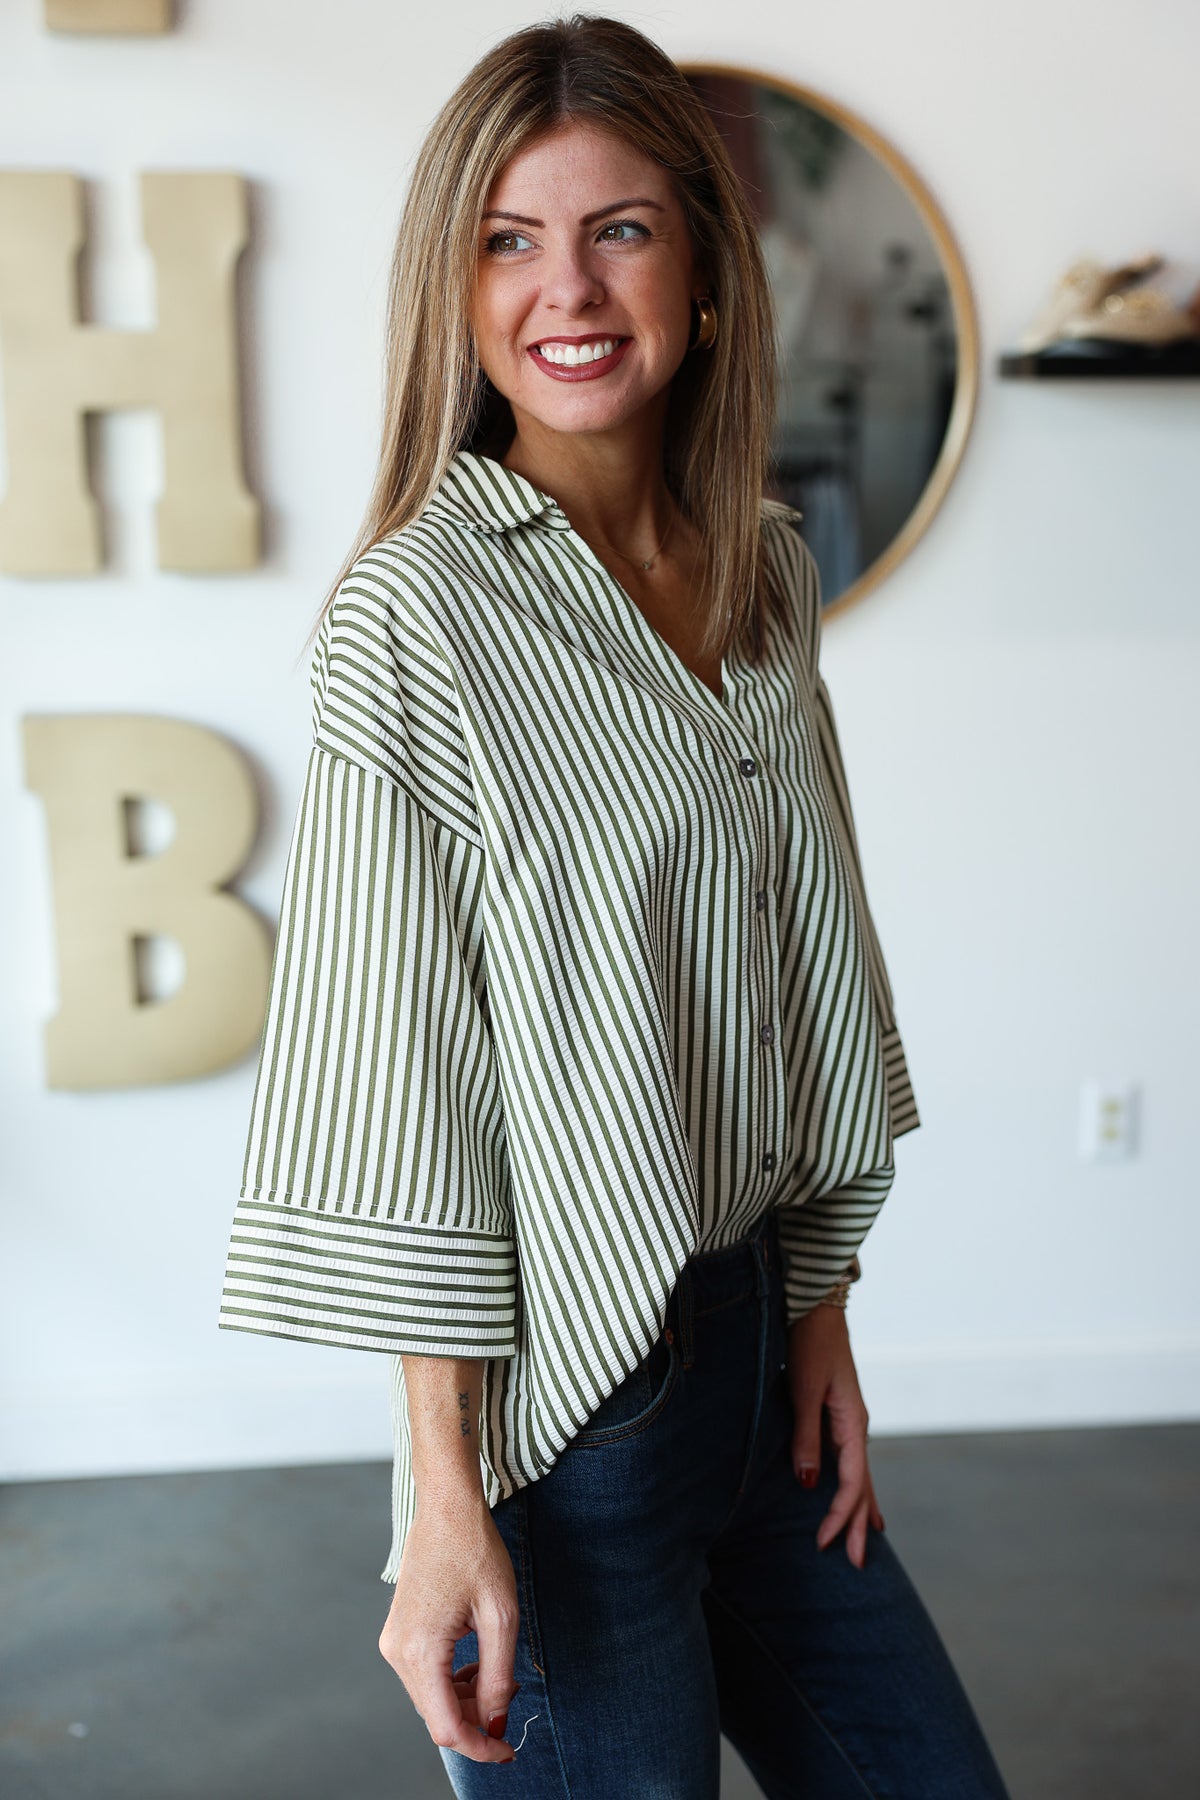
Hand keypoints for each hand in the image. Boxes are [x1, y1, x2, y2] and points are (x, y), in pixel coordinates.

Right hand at [379, 1493, 521, 1763]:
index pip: (446, 1727)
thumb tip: (494, 1722)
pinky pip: (426, 1674)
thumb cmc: (475, 1551)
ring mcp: (394, 1641)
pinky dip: (454, 1679)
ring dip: (467, 1697)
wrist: (446, 1507)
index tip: (509, 1750)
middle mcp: (398, 1652)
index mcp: (420, 1651)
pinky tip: (477, 1660)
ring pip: (432, 1696)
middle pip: (438, 1715)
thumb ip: (497, 1676)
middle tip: (512, 1696)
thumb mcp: (500, 1616)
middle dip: (478, 1718)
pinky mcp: (399, 1631)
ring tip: (500, 1672)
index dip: (480, 1747)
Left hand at [786, 1304, 883, 1568]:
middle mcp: (857, 1427)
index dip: (837, 1516)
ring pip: (861, 1476)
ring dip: (859, 1509)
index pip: (852, 1483)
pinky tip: (855, 1496)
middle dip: (858, 1525)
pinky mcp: (839, 1415)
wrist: (817, 1309)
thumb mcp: (802, 1390)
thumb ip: (805, 1436)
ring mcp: (851, 1422)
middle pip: (863, 1486)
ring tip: (865, 1540)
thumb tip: (808, 1484)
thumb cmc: (809, 1345)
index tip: (820, 1543)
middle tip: (858, 1565)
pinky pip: (852, 1461)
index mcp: (853, 1424)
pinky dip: (856, 1485)